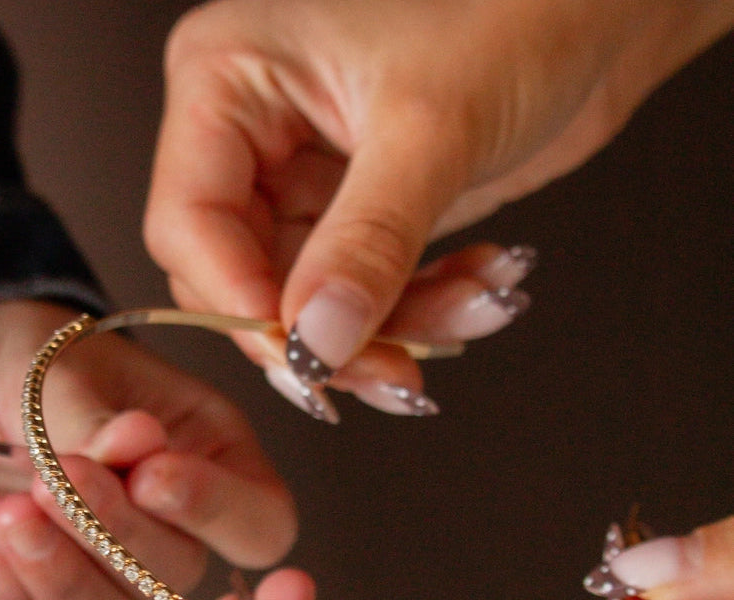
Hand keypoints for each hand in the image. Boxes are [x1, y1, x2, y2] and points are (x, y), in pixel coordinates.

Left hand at [0, 298, 294, 599]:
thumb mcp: (45, 361)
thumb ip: (90, 413)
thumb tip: (139, 443)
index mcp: (203, 456)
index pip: (259, 520)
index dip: (216, 511)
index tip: (150, 473)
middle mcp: (165, 530)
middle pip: (182, 574)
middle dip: (118, 532)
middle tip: (56, 476)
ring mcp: (101, 580)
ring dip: (67, 576)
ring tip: (9, 508)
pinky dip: (17, 583)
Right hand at [145, 0, 732, 406]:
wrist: (603, 8)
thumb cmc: (519, 7)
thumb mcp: (433, 129)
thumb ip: (367, 244)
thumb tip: (316, 341)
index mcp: (226, 76)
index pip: (189, 223)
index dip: (242, 302)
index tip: (306, 354)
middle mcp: (247, 131)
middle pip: (241, 277)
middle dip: (325, 331)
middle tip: (393, 370)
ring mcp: (298, 176)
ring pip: (306, 302)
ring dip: (392, 326)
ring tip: (475, 307)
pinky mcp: (349, 212)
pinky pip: (357, 295)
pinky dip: (419, 307)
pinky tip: (481, 282)